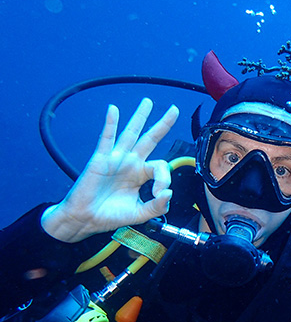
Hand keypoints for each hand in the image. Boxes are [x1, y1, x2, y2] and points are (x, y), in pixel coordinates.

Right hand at [41, 98, 179, 241]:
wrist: (85, 220)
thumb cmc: (110, 215)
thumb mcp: (140, 213)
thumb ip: (157, 207)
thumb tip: (169, 194)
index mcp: (140, 174)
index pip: (160, 167)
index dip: (165, 179)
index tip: (161, 194)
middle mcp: (130, 163)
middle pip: (150, 139)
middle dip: (162, 124)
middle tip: (174, 110)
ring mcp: (116, 158)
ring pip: (131, 133)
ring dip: (140, 117)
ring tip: (148, 102)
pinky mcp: (100, 159)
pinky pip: (106, 138)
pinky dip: (110, 123)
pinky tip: (114, 109)